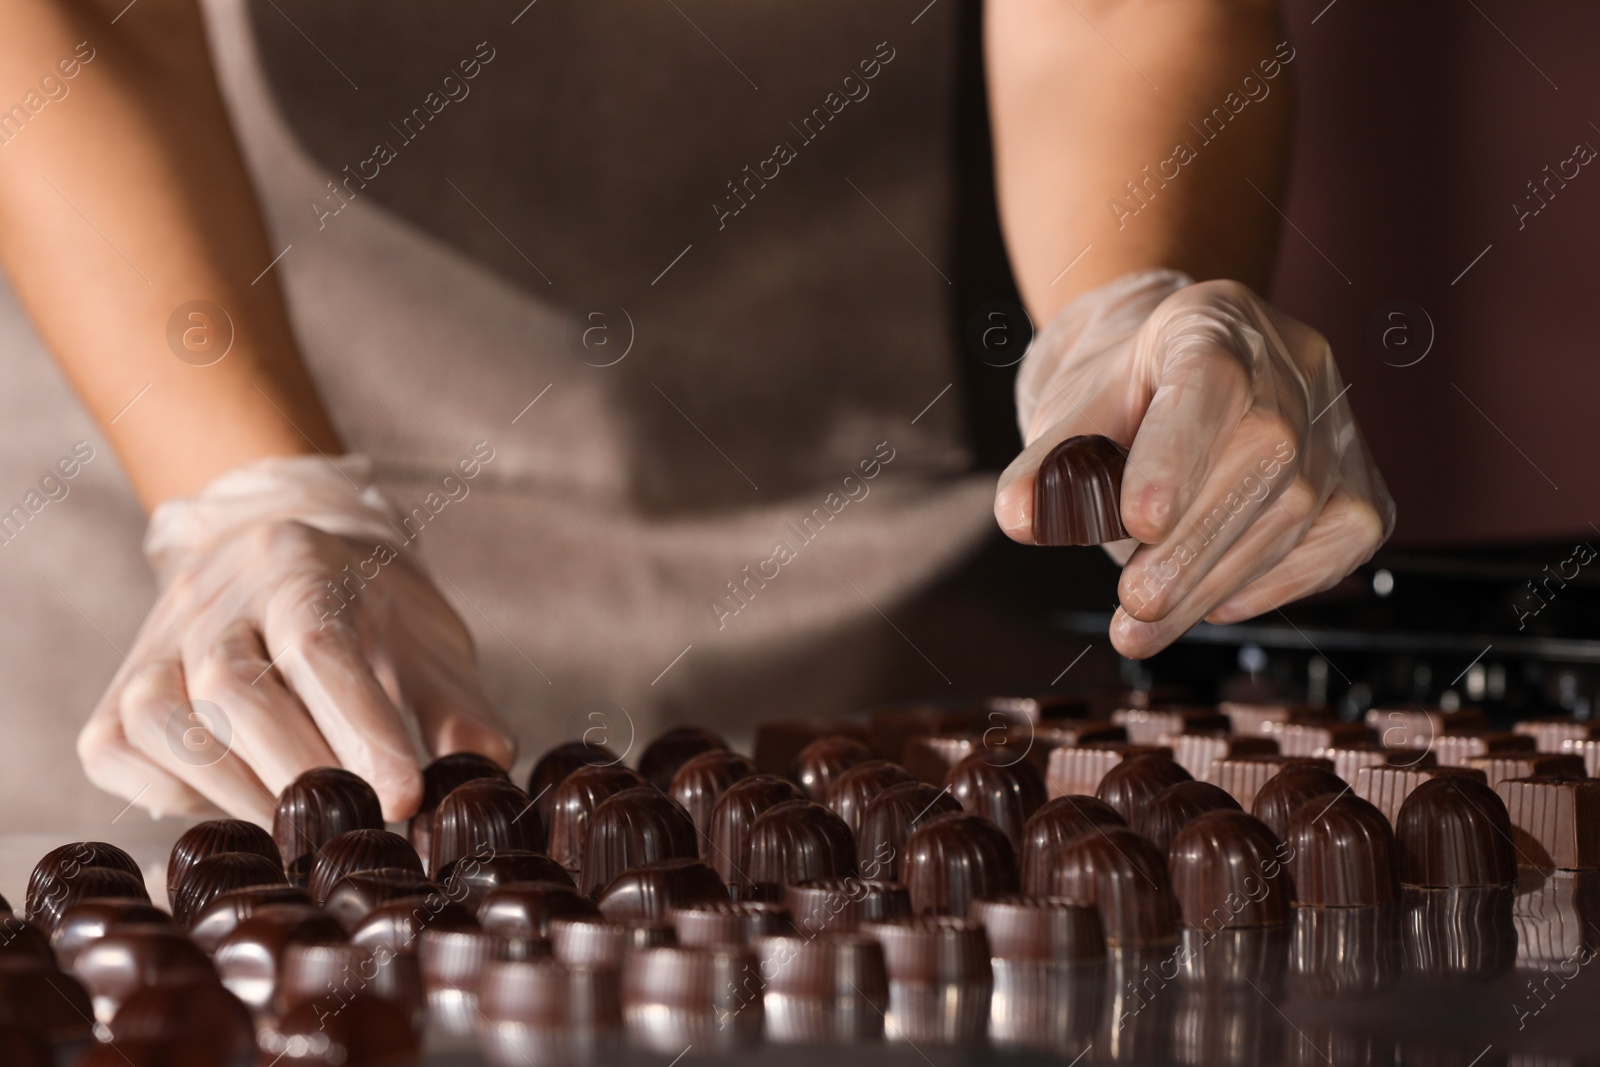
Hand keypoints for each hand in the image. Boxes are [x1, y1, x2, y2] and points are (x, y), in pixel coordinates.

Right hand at [77, 457, 513, 823]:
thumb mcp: (427, 640)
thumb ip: (458, 704)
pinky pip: (119, 748)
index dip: (360, 728)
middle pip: (233, 687)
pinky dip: (176, 794)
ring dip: (238, 791)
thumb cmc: (367, 612)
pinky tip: (238, 804)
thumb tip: (487, 766)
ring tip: (302, 828)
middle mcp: (214, 592)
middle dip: (300, 772)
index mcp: (298, 562)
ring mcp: (154, 639)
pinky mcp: (115, 690)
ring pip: (165, 719)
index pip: (320, 647)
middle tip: (355, 829)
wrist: (277, 561)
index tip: (404, 799)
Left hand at [995, 270, 1394, 657]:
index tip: (1139, 521)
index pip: (1209, 382)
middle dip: (1192, 547)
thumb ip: (1048, 461)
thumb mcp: (1077, 408)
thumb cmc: (1131, 395)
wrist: (1199, 378)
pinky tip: (1212, 600)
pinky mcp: (1364, 489)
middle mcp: (1294, 366)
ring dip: (1214, 583)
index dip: (1178, 453)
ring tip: (1142, 624)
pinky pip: (1331, 548)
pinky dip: (1269, 586)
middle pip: (1261, 458)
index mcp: (1212, 322)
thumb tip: (1021, 517)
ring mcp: (1339, 427)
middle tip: (1134, 606)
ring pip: (1293, 513)